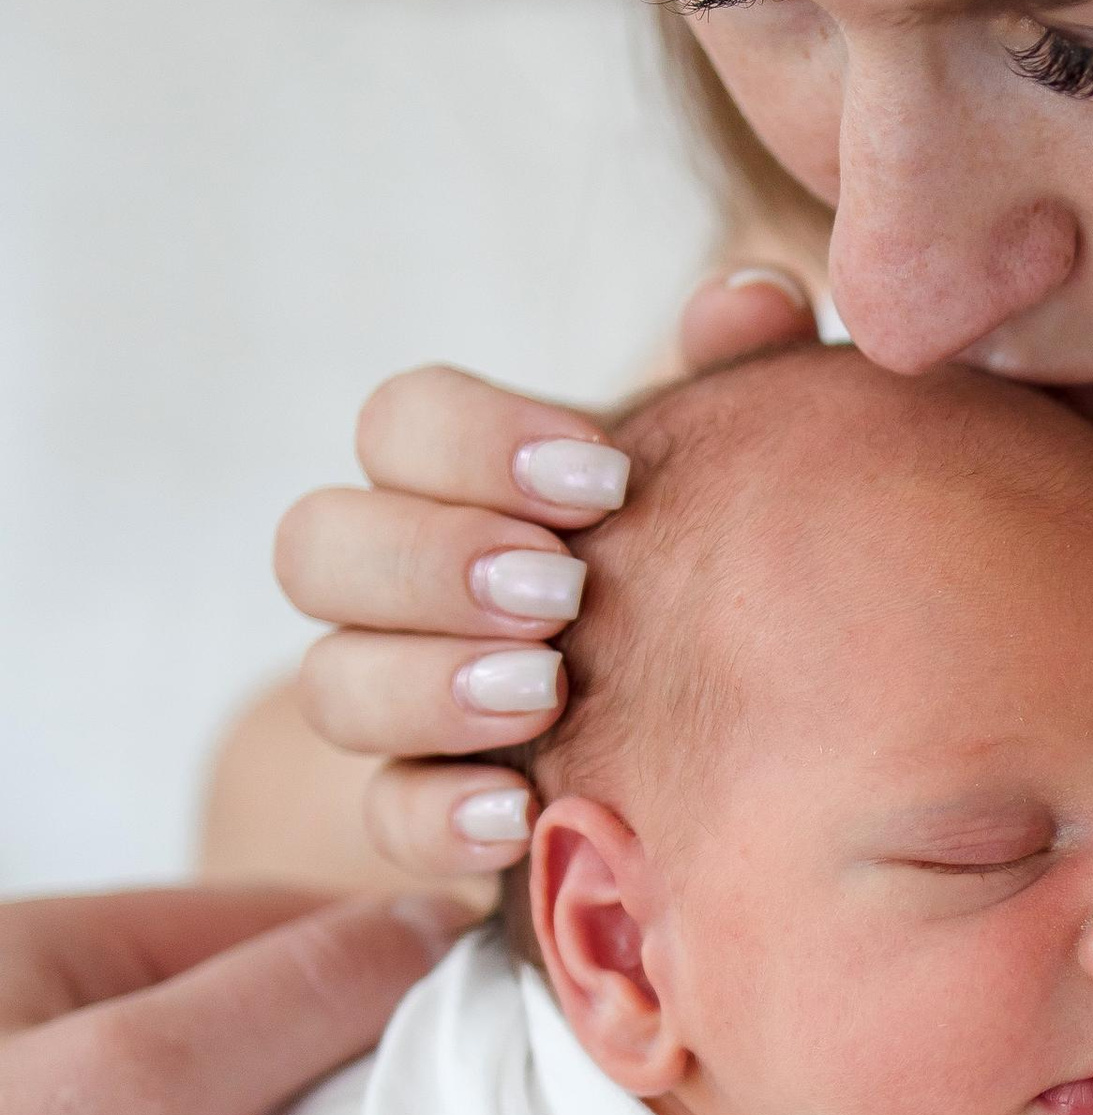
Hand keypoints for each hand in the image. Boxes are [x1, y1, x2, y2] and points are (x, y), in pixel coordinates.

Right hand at [272, 269, 818, 884]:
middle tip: (560, 587)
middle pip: (318, 547)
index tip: (606, 476)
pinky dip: (439, 815)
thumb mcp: (717, 465)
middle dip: (431, 560)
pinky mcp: (426, 810)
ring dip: (428, 683)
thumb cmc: (693, 554)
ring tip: (547, 692)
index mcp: (454, 478)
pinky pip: (383, 816)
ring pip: (330, 685)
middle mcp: (395, 585)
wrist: (705, 718)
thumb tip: (752, 298)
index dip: (475, 438)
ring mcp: (395, 701)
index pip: (397, 422)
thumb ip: (732, 377)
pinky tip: (520, 813)